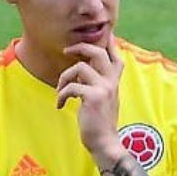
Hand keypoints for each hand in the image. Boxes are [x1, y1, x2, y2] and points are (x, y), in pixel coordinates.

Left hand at [56, 35, 124, 156]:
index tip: (106, 33)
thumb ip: (98, 84)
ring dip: (64, 77)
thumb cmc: (101, 123)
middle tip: (67, 51)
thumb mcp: (104, 99)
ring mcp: (104, 89)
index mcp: (114, 83)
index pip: (116, 57)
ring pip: (80, 67)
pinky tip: (61, 105)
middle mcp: (111, 83)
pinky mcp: (93, 97)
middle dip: (80, 48)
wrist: (105, 142)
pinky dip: (61, 95)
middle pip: (98, 52)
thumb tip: (83, 70)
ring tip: (60, 90)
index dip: (110, 43)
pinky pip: (71, 87)